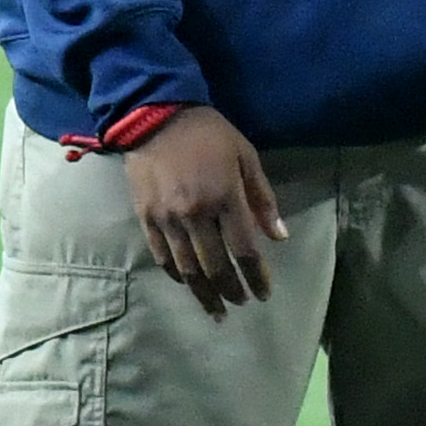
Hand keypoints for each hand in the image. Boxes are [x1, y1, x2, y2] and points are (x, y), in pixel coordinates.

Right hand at [120, 108, 284, 316]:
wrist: (155, 116)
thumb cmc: (210, 135)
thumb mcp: (246, 157)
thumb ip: (262, 199)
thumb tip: (279, 237)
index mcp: (225, 198)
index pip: (244, 250)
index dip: (256, 277)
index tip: (264, 294)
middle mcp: (196, 214)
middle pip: (216, 266)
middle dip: (231, 290)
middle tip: (241, 304)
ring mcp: (167, 218)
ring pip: (187, 268)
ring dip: (203, 293)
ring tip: (216, 309)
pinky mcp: (145, 217)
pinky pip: (162, 256)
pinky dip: (177, 274)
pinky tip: (188, 284)